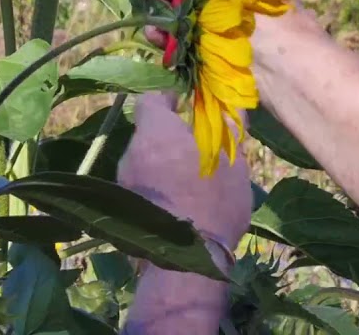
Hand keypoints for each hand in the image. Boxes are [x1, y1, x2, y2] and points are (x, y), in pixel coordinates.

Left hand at [117, 91, 251, 334]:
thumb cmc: (214, 200)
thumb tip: (233, 104)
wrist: (188, 260)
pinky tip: (180, 203)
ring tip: (192, 180)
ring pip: (144, 161)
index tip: (185, 103)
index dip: (167, 97)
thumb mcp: (234, 161)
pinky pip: (142, 186)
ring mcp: (124, 182)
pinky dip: (158, 188)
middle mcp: (131, 152)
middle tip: (197, 147)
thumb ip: (230, 128)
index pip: (150, 99)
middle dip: (170, 136)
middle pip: (148, 132)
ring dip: (163, 164)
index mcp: (156, 132)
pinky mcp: (124, 209)